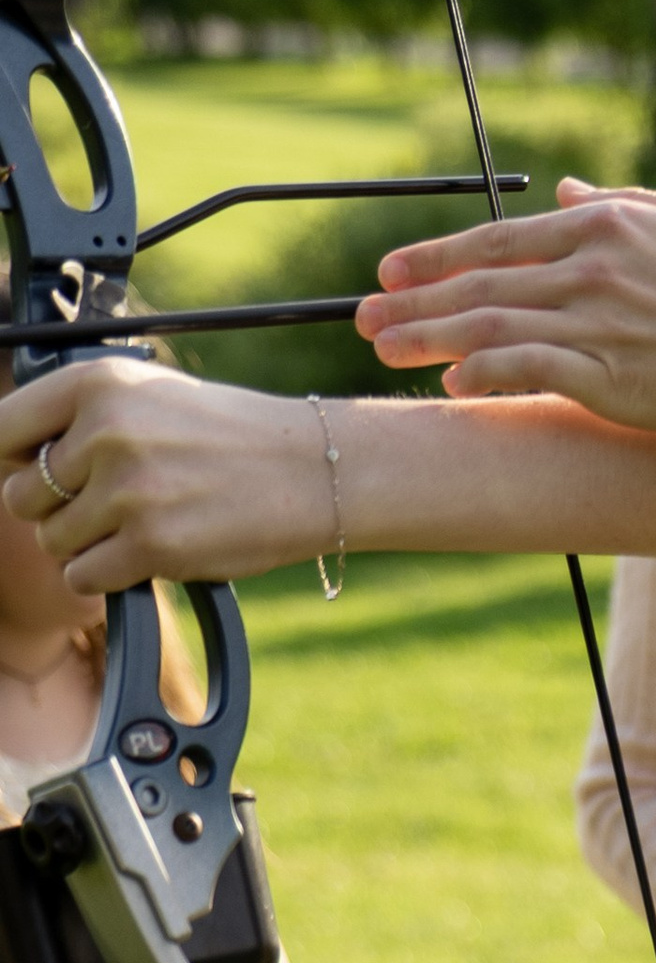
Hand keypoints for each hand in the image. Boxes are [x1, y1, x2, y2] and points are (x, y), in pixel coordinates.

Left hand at [0, 359, 333, 593]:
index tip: (38, 472)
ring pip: (52, 541)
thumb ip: (81, 418)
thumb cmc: (234, 436)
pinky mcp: (151, 545)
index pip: (3, 429)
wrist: (316, 470)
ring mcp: (129, 491)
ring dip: (88, 544)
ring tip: (144, 523)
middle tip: (112, 504)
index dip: (16, 460)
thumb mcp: (152, 396)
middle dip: (58, 510)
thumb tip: (12, 464)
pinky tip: (152, 551)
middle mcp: (108, 431)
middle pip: (23, 495)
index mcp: (101, 384)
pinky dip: (109, 575)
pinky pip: (82, 578)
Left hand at [357, 181, 655, 431]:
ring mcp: (596, 321)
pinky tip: (452, 385)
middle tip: (364, 314)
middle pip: (481, 280)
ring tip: (382, 347)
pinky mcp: (606, 375)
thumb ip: (631, 203)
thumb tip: (573, 190)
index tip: (396, 268)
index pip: (506, 237)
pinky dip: (480, 373)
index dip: (442, 254)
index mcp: (613, 226)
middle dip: (413, 297)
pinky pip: (523, 368)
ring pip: (488, 322)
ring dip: (427, 335)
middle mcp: (593, 268)